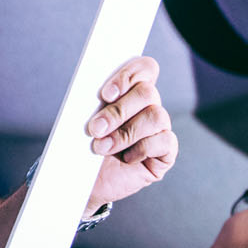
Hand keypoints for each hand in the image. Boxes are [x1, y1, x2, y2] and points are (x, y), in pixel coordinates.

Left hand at [84, 56, 176, 210]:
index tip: (105, 94)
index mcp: (130, 90)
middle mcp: (149, 106)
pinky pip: (165, 141)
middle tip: (94, 128)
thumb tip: (89, 89)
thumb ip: (91, 101)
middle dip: (117, 111)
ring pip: (156, 116)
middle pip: (147, 92)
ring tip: (101, 147)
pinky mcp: (166, 153)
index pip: (145, 68)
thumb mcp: (82, 119)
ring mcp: (160, 129)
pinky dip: (141, 148)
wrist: (82, 179)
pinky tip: (125, 158)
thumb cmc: (82, 145)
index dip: (128, 75)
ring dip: (125, 132)